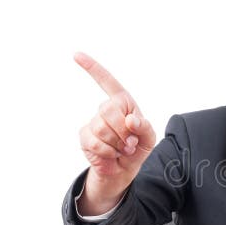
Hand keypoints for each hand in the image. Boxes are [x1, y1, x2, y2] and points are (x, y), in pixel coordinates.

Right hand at [75, 52, 156, 214]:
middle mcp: (106, 109)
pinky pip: (95, 142)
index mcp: (123, 103)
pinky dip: (108, 152)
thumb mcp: (149, 138)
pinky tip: (111, 154)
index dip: (93, 68)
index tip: (76, 55)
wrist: (124, 169)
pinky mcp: (85, 137)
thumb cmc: (137, 147)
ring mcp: (93, 122)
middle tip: (130, 143)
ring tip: (122, 149)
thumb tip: (131, 119)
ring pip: (102, 128)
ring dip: (117, 144)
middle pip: (109, 109)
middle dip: (123, 130)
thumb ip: (145, 126)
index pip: (107, 81)